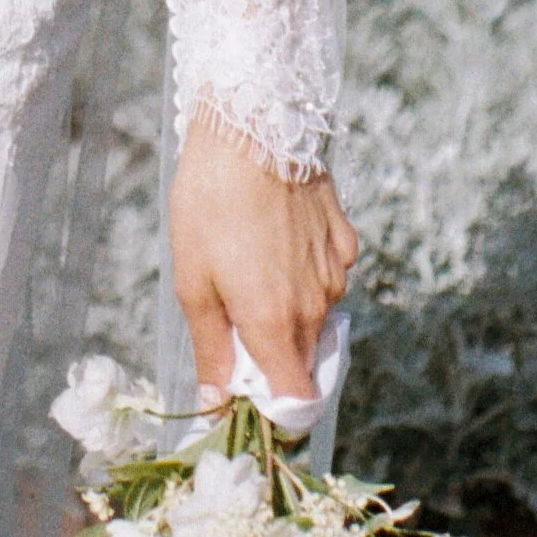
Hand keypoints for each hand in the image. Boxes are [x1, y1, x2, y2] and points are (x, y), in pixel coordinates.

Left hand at [168, 105, 357, 411]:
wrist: (250, 125)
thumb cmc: (209, 202)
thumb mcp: (192, 279)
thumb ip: (210, 349)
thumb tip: (215, 405)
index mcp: (275, 324)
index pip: (296, 402)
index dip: (274, 411)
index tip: (247, 397)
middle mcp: (315, 306)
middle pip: (303, 360)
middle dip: (272, 356)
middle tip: (234, 319)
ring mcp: (335, 271)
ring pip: (316, 316)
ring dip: (288, 309)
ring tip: (248, 263)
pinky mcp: (344, 237)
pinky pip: (327, 273)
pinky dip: (304, 271)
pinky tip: (276, 237)